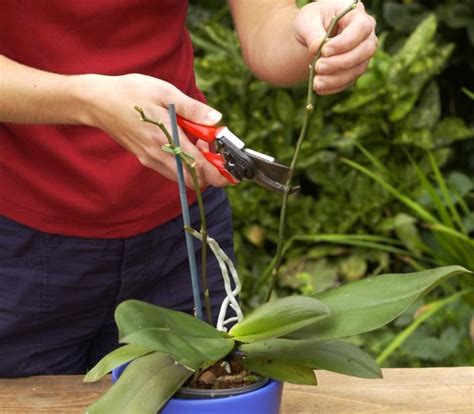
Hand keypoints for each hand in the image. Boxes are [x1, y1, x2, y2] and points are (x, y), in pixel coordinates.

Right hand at [80, 73, 227, 187]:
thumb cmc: (130, 92)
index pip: (199, 167)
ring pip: (182, 178)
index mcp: (166, 138)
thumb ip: (193, 110)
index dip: (219, 173)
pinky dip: (184, 165)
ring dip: (197, 169)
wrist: (97, 102)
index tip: (231, 172)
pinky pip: (171, 171)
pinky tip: (185, 145)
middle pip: (192, 180)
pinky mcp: (145, 159)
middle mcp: (158, 155)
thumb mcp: (165, 93)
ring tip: (200, 145)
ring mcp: (150, 160)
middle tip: (218, 157)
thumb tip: (217, 120)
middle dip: (211, 174)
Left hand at [295, 0, 376, 94]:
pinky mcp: (356, 68)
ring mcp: (363, 53)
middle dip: (340, 62)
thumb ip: (312, 33)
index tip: (324, 51)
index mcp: (357, 14)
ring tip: (316, 83)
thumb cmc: (313, 20)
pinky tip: (320, 89)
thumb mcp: (307, 21)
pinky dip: (335, 86)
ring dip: (337, 79)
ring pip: (358, 69)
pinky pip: (350, 81)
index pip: (360, 28)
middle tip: (318, 67)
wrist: (314, 31)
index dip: (345, 42)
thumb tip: (317, 49)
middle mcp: (366, 34)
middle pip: (364, 51)